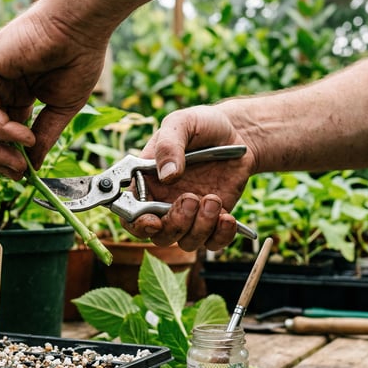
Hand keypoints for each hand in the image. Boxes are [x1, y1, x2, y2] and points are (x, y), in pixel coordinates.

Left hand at [0, 10, 108, 178]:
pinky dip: (1, 129)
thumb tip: (32, 166)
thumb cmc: (77, 58)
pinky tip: (25, 135)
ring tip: (19, 163)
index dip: (5, 156)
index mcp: (13, 93)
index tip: (22, 175)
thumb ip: (44, 136)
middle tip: (17, 174)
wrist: (81, 26)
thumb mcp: (60, 109)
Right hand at [121, 104, 256, 251]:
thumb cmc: (202, 126)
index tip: (152, 221)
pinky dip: (220, 235)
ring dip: (199, 226)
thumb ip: (169, 146)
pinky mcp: (213, 220)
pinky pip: (213, 243)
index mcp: (146, 182)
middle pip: (157, 234)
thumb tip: (166, 175)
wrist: (238, 133)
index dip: (136, 223)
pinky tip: (226, 216)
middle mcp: (164, 202)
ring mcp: (189, 214)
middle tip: (190, 199)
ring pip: (185, 241)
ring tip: (213, 199)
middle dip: (174, 224)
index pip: (129, 212)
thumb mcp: (182, 124)